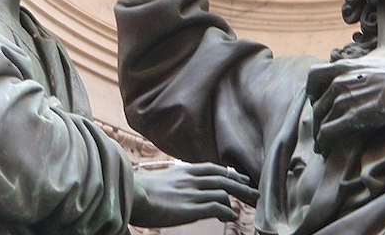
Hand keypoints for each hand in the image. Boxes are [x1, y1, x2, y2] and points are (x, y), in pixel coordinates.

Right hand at [130, 161, 258, 227]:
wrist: (131, 195)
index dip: (230, 173)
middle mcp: (191, 180)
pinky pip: (216, 208)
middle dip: (242, 185)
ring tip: (246, 206)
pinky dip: (227, 212)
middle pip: (225, 179)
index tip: (240, 177)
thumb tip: (181, 187)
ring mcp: (192, 194)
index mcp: (184, 171)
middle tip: (254, 191)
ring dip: (238, 199)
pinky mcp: (190, 209)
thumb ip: (176, 180)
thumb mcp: (161, 179)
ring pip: (224, 192)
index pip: (214, 169)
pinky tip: (231, 217)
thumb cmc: (139, 191)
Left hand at [305, 57, 384, 155]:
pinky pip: (327, 132)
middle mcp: (339, 82)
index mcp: (344, 67)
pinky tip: (324, 150)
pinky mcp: (351, 118)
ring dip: (319, 135)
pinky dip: (323, 143)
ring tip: (321, 145)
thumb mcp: (374, 64)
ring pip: (320, 120)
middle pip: (317, 104)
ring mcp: (344, 100)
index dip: (312, 89)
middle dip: (317, 119)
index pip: (314, 75)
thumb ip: (360, 70)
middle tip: (321, 129)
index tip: (317, 99)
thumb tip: (359, 75)